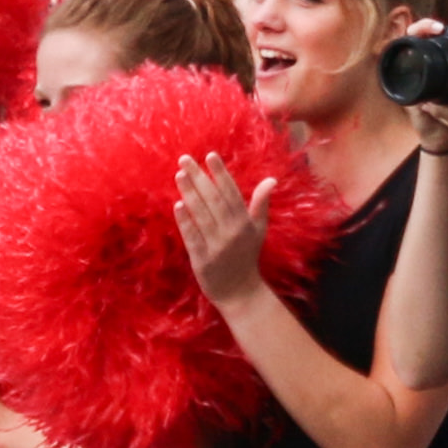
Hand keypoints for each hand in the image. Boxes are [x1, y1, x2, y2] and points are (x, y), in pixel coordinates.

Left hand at [171, 154, 274, 305]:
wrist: (240, 292)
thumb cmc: (247, 256)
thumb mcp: (258, 229)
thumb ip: (261, 203)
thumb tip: (271, 179)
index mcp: (245, 223)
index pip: (231, 193)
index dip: (221, 173)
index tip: (210, 156)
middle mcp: (232, 232)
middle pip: (214, 200)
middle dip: (199, 178)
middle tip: (185, 159)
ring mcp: (217, 246)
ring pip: (202, 215)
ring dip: (190, 194)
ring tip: (179, 175)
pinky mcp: (202, 259)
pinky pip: (192, 237)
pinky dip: (185, 221)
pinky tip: (177, 204)